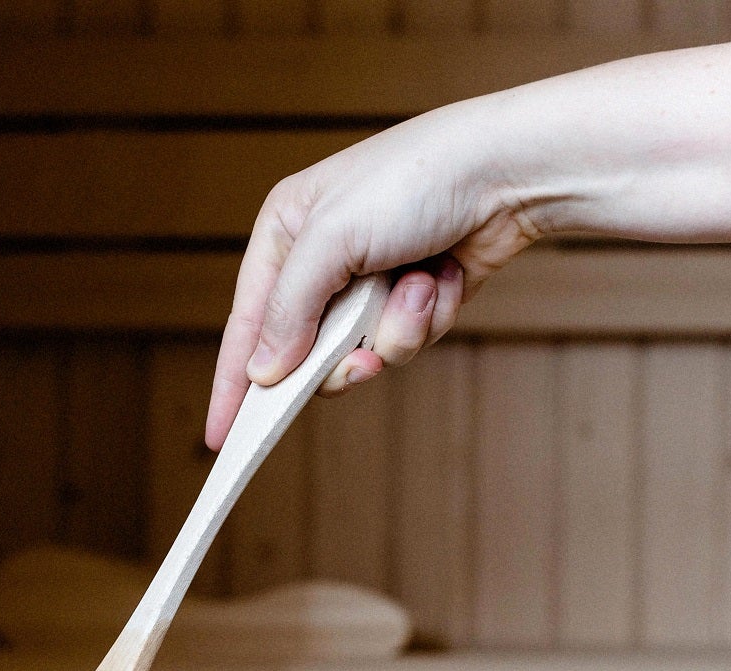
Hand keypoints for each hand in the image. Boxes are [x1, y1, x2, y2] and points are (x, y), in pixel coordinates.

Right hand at [203, 97, 539, 448]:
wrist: (507, 171)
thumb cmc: (415, 181)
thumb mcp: (332, 240)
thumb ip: (289, 310)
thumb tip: (261, 372)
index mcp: (286, 232)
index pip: (247, 321)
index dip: (233, 382)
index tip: (223, 439)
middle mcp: (322, 260)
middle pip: (306, 352)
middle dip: (342, 356)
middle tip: (362, 358)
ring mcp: (370, 284)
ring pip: (364, 353)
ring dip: (397, 328)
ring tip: (421, 284)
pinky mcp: (414, 300)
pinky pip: (406, 341)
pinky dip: (430, 316)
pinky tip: (447, 275)